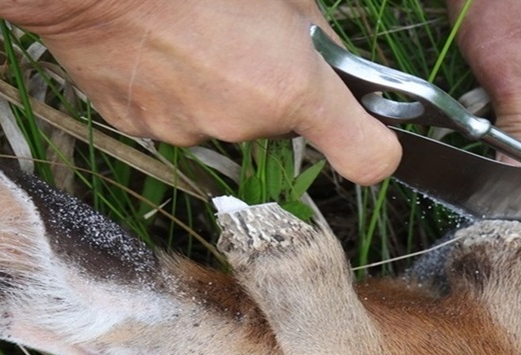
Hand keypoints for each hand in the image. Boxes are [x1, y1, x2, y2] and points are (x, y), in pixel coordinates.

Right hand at [0, 0, 401, 185]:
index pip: (369, 157)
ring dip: (219, 89)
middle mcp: (245, 124)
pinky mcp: (144, 130)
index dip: (377, 146)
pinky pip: (175, 116)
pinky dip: (173, 92)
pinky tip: (156, 50)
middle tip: (244, 39)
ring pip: (224, 119)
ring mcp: (190, 133)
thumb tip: (325, 51)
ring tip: (189, 37)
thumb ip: (315, 30)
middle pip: (280, 125)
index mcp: (290, 88)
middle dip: (274, 90)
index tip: (371, 133)